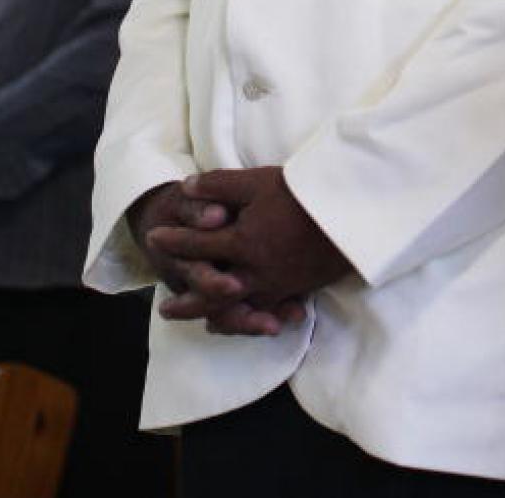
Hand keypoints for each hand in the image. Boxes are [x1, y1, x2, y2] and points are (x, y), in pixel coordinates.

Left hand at [148, 167, 350, 328]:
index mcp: (242, 242)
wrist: (350, 214)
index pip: (198, 244)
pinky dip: (248, 321)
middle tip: (164, 307)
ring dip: (212, 316)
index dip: (174, 242)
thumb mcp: (258, 181)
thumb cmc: (303, 194)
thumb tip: (185, 188)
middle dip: (186, 299)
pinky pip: (264, 313)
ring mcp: (275, 285)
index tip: (154, 238)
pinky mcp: (294, 290)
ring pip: (235, 309)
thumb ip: (219, 185)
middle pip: (210, 291)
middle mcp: (254, 271)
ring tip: (198, 323)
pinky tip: (242, 323)